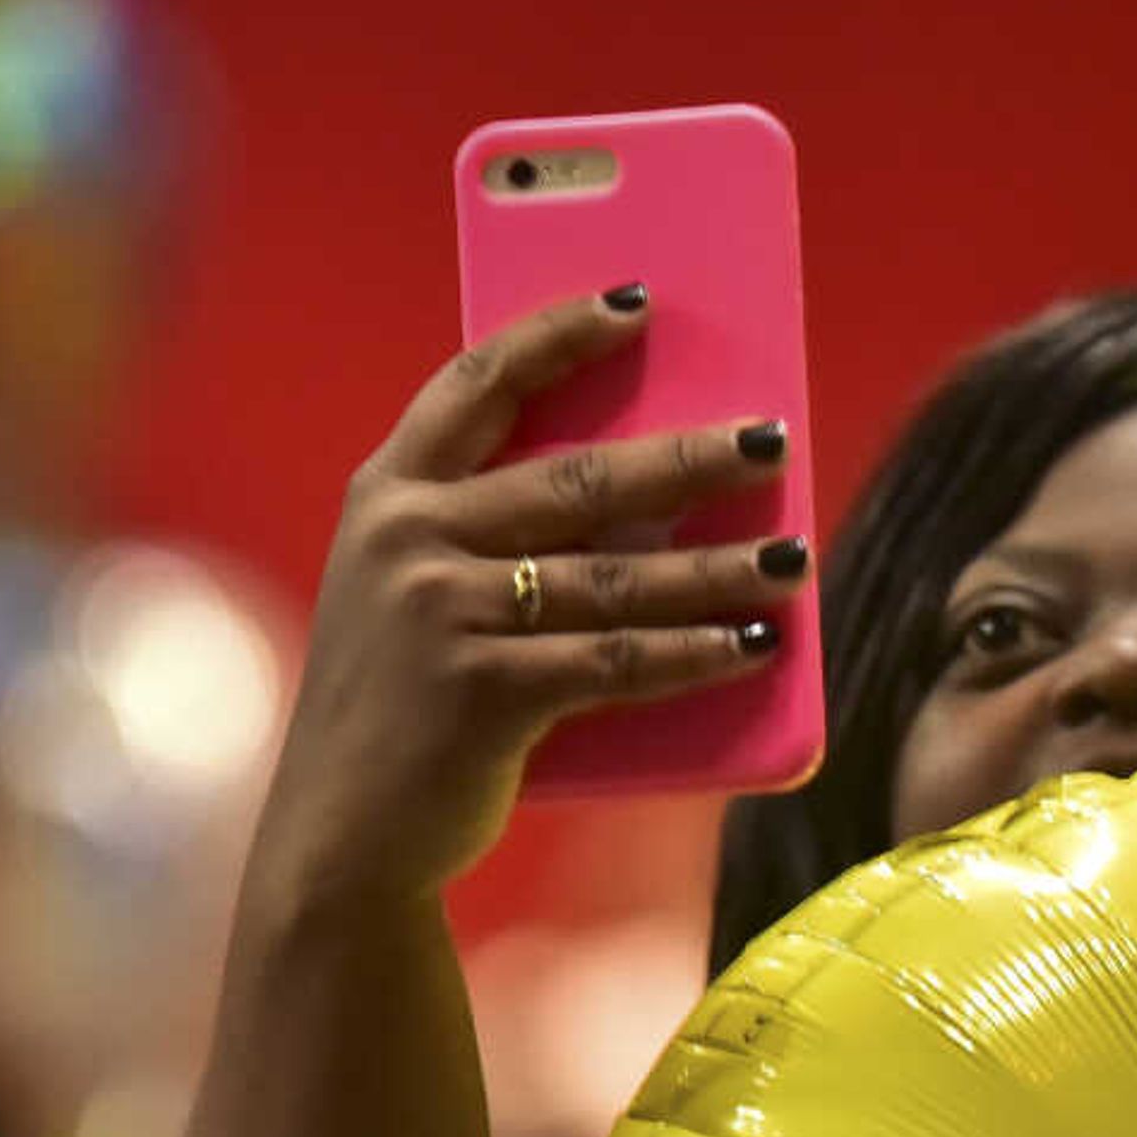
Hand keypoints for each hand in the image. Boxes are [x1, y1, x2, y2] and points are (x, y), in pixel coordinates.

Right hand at [243, 288, 804, 913]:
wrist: (343, 835)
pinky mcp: (482, 692)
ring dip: (719, 564)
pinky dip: (695, 652)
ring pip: (616, 576)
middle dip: (688, 456)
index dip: (559, 334)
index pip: (477, 383)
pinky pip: (617, 660)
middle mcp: (407, 540)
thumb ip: (491, 538)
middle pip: (578, 477)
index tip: (639, 302)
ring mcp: (441, 614)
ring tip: (793, 555)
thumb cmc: (405, 706)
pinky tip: (757, 643)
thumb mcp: (418, 598)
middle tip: (773, 439)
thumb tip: (655, 498)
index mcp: (387, 496)